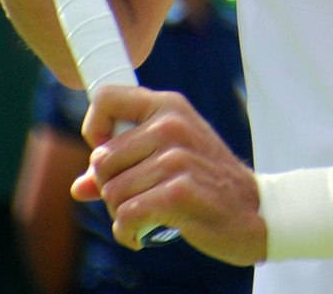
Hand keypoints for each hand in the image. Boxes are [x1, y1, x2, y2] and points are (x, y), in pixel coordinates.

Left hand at [73, 85, 265, 266]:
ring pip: (111, 192)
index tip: (106, 153)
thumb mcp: (169, 159)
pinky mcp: (179, 190)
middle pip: (101, 160)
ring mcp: (177, 156)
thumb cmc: (206, 182)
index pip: (107, 97)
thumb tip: (79, 186)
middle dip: (109, 189)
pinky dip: (127, 232)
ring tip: (144, 216)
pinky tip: (141, 234)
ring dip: (120, 214)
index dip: (94, 127)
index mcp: (168, 106)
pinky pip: (126, 215)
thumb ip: (124, 164)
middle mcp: (171, 124)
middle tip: (134, 200)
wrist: (253, 210)